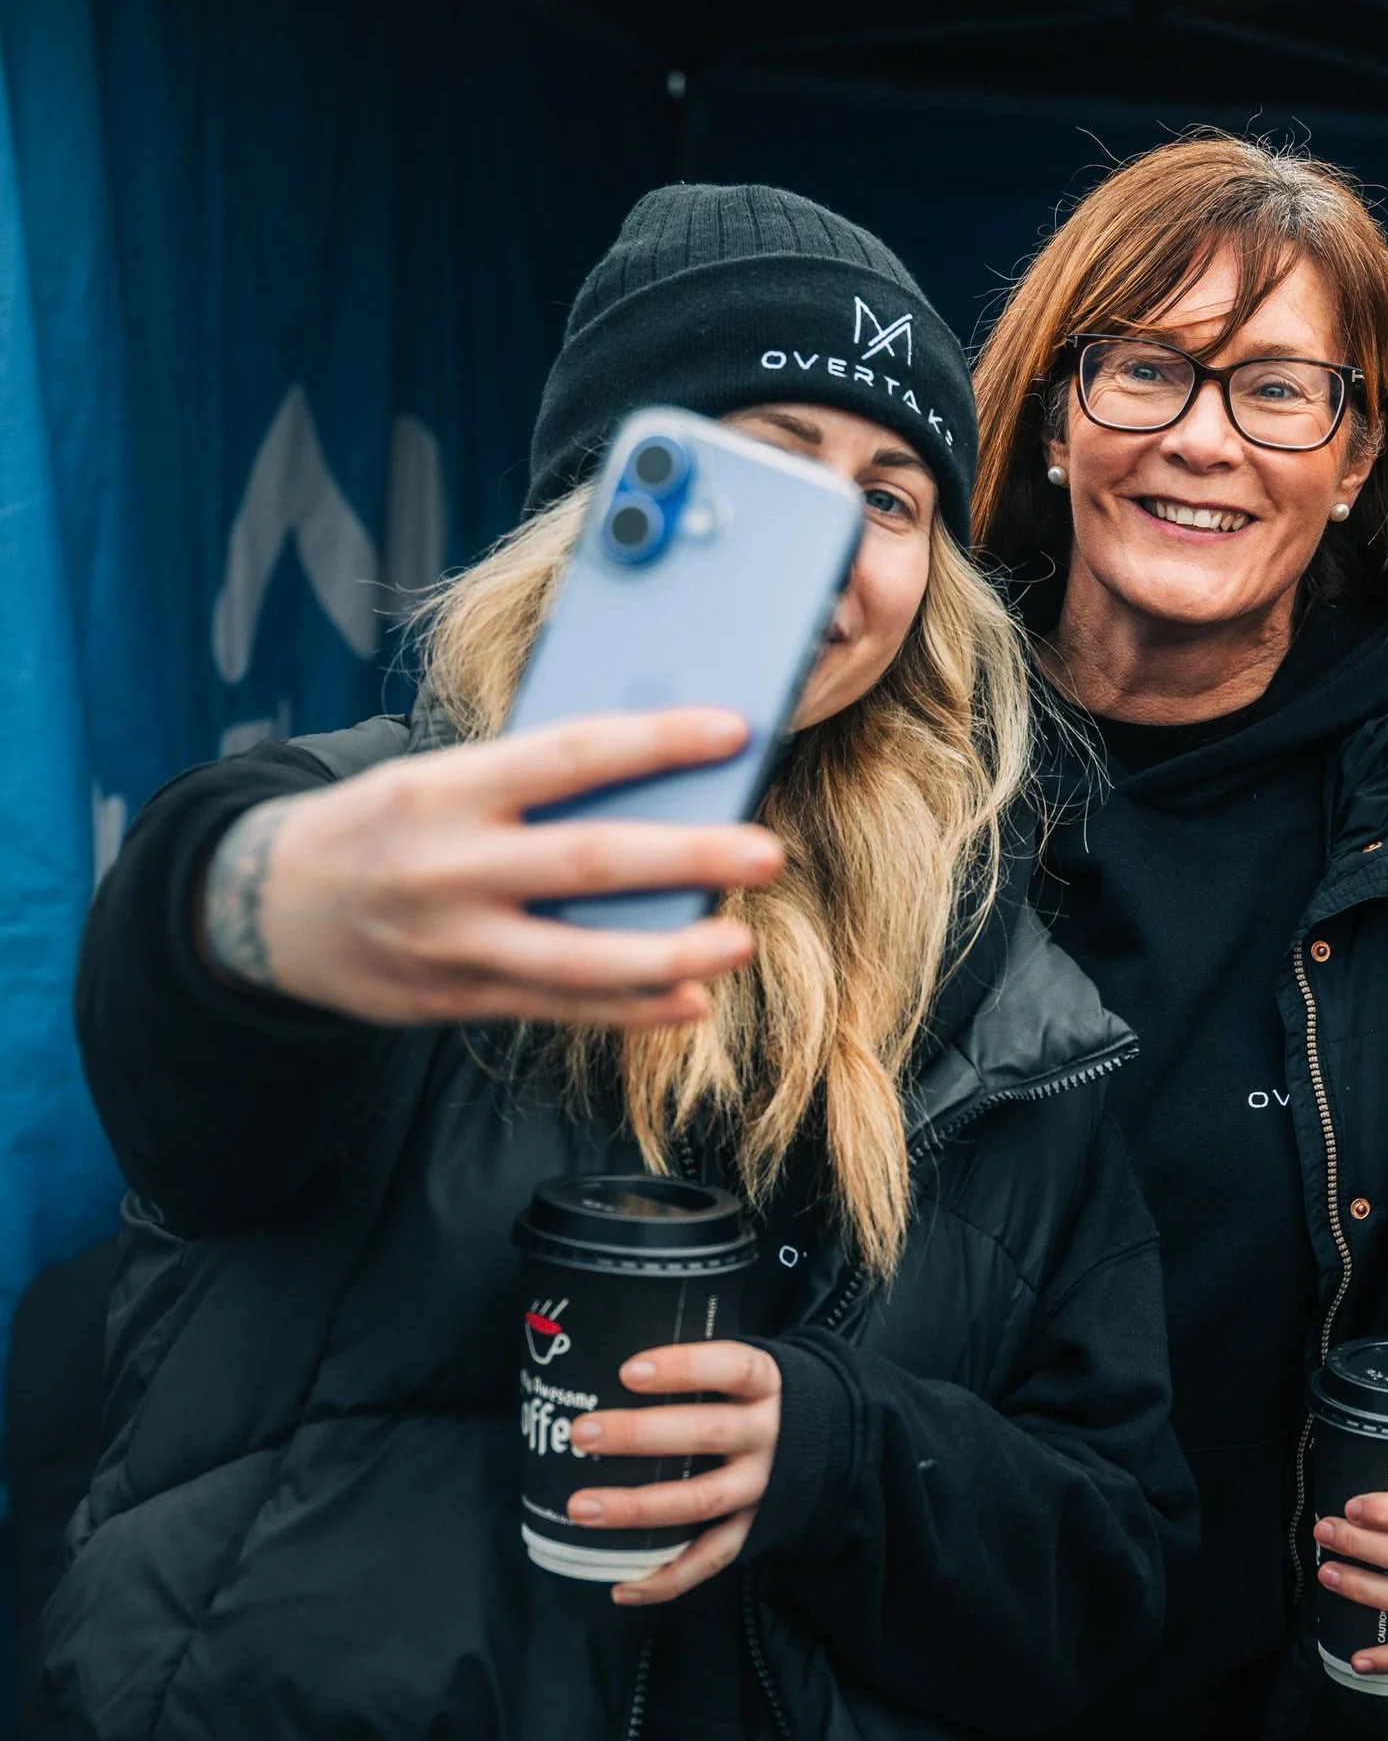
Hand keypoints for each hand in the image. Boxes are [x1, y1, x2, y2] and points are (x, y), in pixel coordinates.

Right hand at [198, 711, 784, 1028]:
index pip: (568, 754)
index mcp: (445, 788)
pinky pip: (560, 1009)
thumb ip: (524, 787)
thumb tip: (651, 781)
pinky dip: (630, 1009)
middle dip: (685, 857)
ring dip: (669, 953)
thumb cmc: (381, 825)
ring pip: (578, 958)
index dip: (655, 742)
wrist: (267, 908)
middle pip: (587, 862)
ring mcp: (454, 943)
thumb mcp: (432, 780)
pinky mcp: (459, 999)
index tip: (733, 731)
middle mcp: (449, 867)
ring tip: (738, 942)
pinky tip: (689, 999)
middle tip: (767, 851)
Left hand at [568, 1338, 782, 1605]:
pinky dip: (668, 1578)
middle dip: (640, 1434)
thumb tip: (601, 1362)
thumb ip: (696, 1370)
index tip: (627, 1371)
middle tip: (583, 1433)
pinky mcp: (755, 1528)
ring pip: (703, 1500)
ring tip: (582, 1507)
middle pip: (707, 1433)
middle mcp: (768, 1435)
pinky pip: (713, 1558)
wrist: (829, 1442)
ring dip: (638, 1507)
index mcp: (765, 1385)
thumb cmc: (754, 1398)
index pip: (731, 1368)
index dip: (683, 1368)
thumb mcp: (743, 1372)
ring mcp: (762, 1486)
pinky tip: (622, 1585)